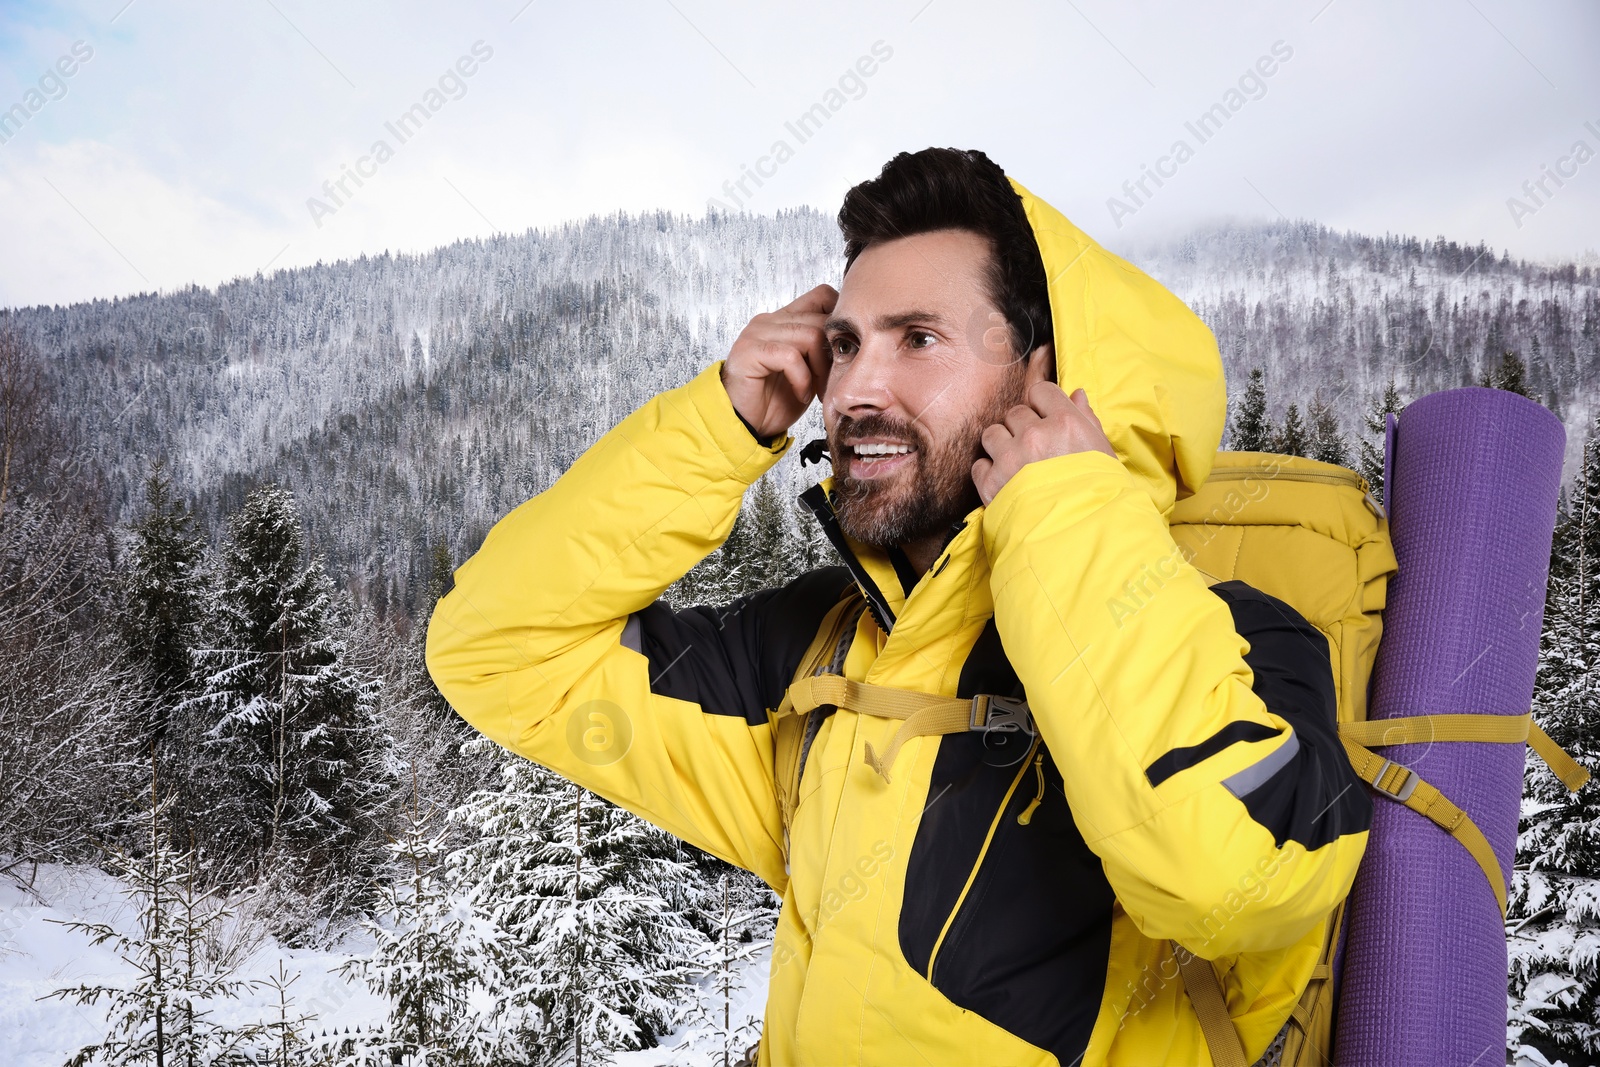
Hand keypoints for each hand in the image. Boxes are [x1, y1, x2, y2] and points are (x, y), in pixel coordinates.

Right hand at [721, 284, 836, 439]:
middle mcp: (769, 320)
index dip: (838, 320)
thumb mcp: (809, 371)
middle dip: (832, 355)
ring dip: (819, 370)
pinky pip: (790, 357)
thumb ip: (822, 351)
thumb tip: (854, 341)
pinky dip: (802, 380)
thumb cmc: (775, 401)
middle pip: (820, 319)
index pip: (821, 295)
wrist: (745, 425)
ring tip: (815, 391)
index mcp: (784, 319)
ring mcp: (757, 333)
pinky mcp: (749, 351)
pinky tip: (800, 395)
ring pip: (809, 336)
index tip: (842, 352)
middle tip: (830, 383)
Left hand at [972, 382, 1116, 505]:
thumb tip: (1077, 394)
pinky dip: (988, 473)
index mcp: (1066, 423)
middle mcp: (1035, 435)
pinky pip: (979, 464)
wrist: (1078, 539)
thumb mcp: (1104, 455)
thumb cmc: (1099, 496)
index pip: (1040, 391)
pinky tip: (1006, 484)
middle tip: (1034, 449)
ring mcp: (1010, 458)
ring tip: (1016, 465)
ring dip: (1001, 445)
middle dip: (1022, 427)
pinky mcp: (991, 483)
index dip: (1042, 405)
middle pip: (1015, 413)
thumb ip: (1087, 420)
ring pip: (992, 433)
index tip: (1046, 420)